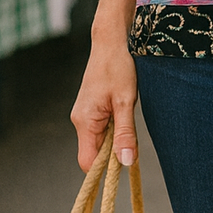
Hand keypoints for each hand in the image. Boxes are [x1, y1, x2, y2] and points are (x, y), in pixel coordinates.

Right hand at [70, 33, 138, 172]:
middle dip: (113, 154)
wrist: (111, 41)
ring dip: (116, 139)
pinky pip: (101, 129)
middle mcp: (80, 120)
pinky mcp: (91, 109)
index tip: (124, 166)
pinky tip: (124, 114)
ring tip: (128, 119)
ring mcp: (84, 115)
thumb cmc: (119, 66)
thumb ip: (125, 133)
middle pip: (94, 154)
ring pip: (99, 141)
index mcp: (84, 121)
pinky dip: (114, 129)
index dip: (104, 170)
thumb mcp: (126, 101)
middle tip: (132, 140)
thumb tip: (125, 162)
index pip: (88, 162)